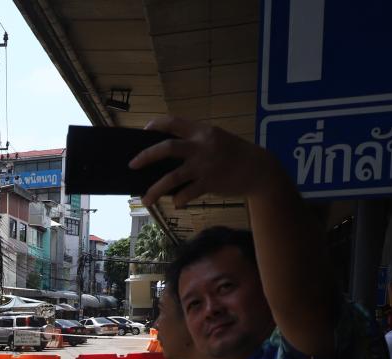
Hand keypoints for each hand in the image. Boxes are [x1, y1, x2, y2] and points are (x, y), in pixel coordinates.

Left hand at [131, 116, 282, 208]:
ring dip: (155, 190)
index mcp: (202, 131)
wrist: (259, 169)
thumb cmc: (234, 154)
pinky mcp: (210, 182)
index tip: (145, 130)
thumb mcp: (217, 139)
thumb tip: (167, 155)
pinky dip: (179, 199)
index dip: (157, 125)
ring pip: (172, 177)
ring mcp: (205, 164)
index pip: (174, 122)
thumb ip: (196, 142)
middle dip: (146, 157)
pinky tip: (176, 202)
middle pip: (167, 148)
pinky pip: (187, 193)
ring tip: (144, 200)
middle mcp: (202, 145)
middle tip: (132, 165)